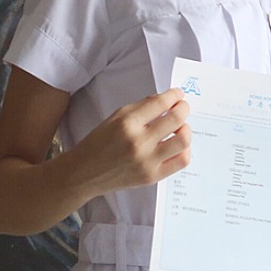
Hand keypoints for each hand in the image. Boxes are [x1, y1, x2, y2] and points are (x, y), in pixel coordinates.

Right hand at [67, 87, 191, 197]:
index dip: (174, 95)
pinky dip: (184, 150)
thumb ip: (142, 107)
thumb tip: (167, 99)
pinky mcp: (152, 177)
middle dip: (184, 108)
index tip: (178, 94)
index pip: (161, 103)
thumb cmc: (99, 143)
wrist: (84, 173)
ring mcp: (147, 162)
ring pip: (183, 140)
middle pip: (177, 119)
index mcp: (127, 124)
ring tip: (179, 127)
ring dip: (186, 129)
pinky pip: (181, 161)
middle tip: (182, 107)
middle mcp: (139, 143)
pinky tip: (176, 145)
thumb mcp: (116, 117)